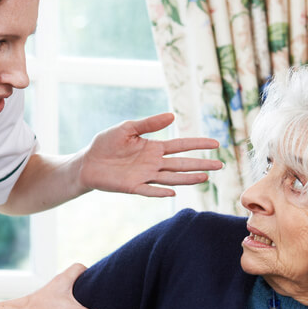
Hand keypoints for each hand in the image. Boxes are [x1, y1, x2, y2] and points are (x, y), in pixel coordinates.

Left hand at [80, 112, 222, 196]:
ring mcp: (145, 176)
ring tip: (205, 177)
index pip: (181, 145)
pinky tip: (173, 192)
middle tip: (220, 165)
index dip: (198, 144)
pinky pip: (149, 190)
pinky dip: (160, 192)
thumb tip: (172, 116)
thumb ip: (149, 124)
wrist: (88, 161)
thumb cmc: (106, 143)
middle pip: (182, 163)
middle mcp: (153, 163)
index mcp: (154, 147)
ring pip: (171, 177)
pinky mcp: (132, 187)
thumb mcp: (127, 128)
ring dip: (188, 178)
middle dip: (201, 164)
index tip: (216, 143)